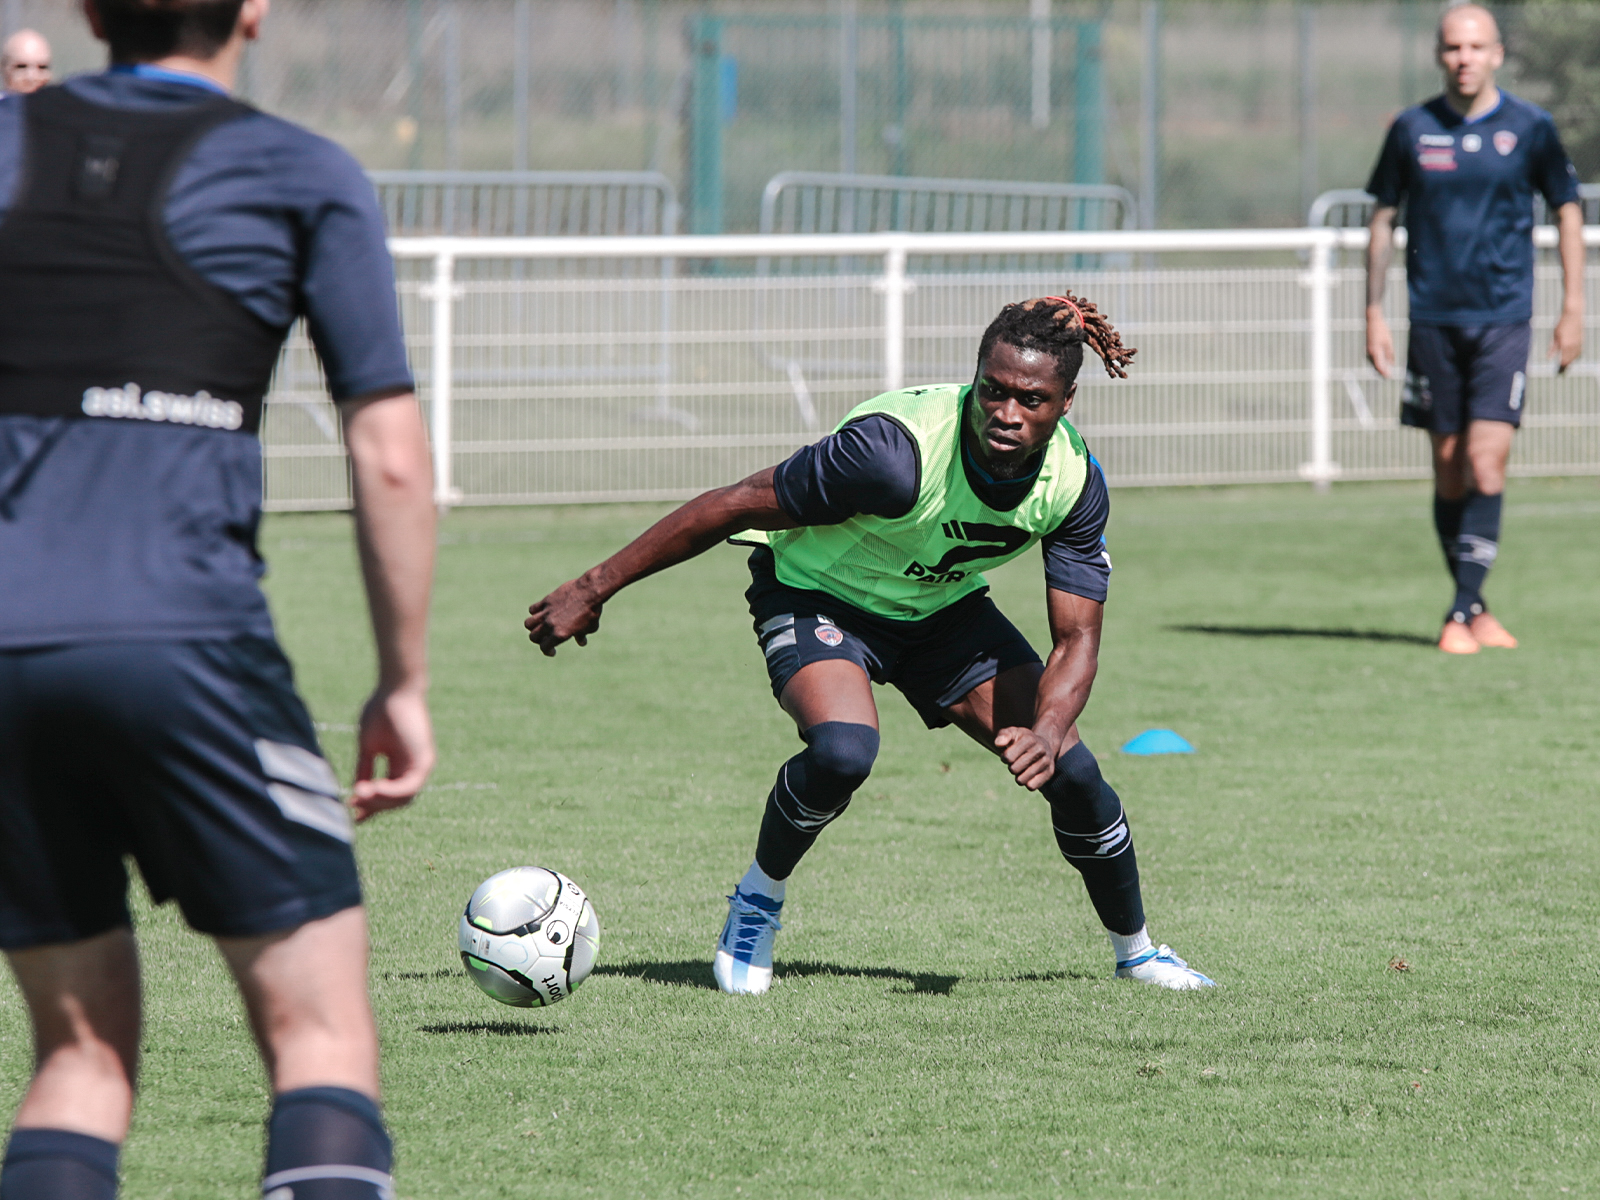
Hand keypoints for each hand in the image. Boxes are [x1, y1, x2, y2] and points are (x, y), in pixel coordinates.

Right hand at [351, 684, 433, 821]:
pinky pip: (408, 787)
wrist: (394, 689)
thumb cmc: (381, 711)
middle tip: (352, 805)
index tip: (353, 815)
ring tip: (359, 797)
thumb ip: (365, 769)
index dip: (371, 806)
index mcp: (401, 764)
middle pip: (396, 801)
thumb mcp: (369, 746)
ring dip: (380, 801)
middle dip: (374, 807)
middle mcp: (413, 768)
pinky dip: (390, 792)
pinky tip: (372, 789)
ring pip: (403, 799)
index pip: (390, 795)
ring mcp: (421, 765)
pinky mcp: (424, 761)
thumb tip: (357, 791)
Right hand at [525, 577, 603, 656]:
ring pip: (528, 623)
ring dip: (533, 626)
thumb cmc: (592, 611)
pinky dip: (535, 612)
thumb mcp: (590, 627)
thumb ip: (582, 636)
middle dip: (539, 639)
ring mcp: (546, 612)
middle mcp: (550, 625)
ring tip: (541, 625)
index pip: (544, 647)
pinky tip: (542, 612)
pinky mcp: (546, 601)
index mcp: (560, 634)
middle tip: (546, 638)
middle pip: (533, 636)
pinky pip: (533, 609)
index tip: (553, 651)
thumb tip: (581, 642)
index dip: (547, 651)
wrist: (590, 592)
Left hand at [995, 726, 1057, 790]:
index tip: (1008, 754)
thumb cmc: (1022, 740)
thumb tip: (998, 743)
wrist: (1044, 745)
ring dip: (1018, 776)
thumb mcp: (1012, 733)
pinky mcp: (1049, 772)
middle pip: (1014, 769)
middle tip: (1017, 762)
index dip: (1004, 758)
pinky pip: (1031, 786)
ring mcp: (1046, 761)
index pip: (1008, 757)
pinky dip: (1027, 783)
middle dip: (1011, 767)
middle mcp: (1040, 749)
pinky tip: (1030, 775)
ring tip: (1023, 768)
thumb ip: (1003, 735)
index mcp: (1029, 739)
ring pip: (1022, 780)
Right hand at [1366, 308, 1395, 379]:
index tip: (1388, 377)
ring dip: (1379, 366)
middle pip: (1375, 365)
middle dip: (1381, 371)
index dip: (1384, 372)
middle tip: (1388, 376)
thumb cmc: (1381, 329)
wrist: (1372, 320)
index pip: (1379, 365)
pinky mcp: (1368, 347)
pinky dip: (1377, 360)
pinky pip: (1373, 356)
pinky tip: (1382, 360)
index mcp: (1375, 351)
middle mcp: (1370, 352)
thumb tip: (1391, 363)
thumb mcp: (1388, 341)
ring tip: (1386, 370)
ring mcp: (1367, 349)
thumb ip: (1390, 353)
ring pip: (1374, 361)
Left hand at [1552, 307, 1582, 373]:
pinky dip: (1576, 355)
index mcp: (1565, 345)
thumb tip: (1549, 358)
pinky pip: (1579, 351)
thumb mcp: (1555, 336)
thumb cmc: (1562, 325)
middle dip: (1566, 365)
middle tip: (1562, 369)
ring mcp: (1579, 342)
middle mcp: (1573, 345)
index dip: (1561, 366)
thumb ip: (1553, 348)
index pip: (1564, 360)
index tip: (1558, 371)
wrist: (1573, 315)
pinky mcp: (1582, 340)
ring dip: (1571, 360)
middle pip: (1570, 359)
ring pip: (1576, 356)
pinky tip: (1572, 356)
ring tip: (1566, 364)